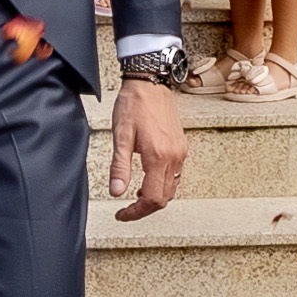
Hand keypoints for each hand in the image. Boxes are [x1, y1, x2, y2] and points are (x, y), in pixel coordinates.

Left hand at [109, 75, 189, 219]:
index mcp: (158, 156)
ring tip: (136, 195)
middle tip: (127, 209)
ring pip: (172, 188)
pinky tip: (148, 178)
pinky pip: (175, 175)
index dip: (136, 212)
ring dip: (155, 197)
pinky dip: (162, 184)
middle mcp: (173, 157)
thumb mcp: (121, 136)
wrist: (151, 83)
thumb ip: (120, 167)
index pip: (152, 198)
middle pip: (164, 198)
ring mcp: (180, 152)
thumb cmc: (134, 105)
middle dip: (145, 208)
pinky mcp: (181, 146)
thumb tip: (116, 192)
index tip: (123, 214)